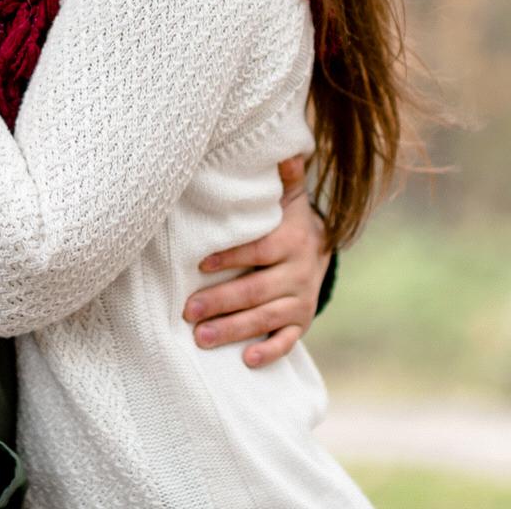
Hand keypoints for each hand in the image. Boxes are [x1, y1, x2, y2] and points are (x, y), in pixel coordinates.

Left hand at [180, 155, 330, 367]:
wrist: (322, 250)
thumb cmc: (288, 220)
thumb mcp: (289, 197)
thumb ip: (286, 177)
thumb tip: (287, 148)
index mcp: (292, 241)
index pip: (259, 251)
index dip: (231, 258)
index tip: (201, 265)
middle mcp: (298, 273)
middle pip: (257, 291)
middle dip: (221, 302)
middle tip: (188, 311)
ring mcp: (301, 300)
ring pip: (266, 318)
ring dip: (234, 330)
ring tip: (201, 338)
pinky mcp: (302, 322)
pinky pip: (287, 341)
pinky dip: (269, 352)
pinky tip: (247, 360)